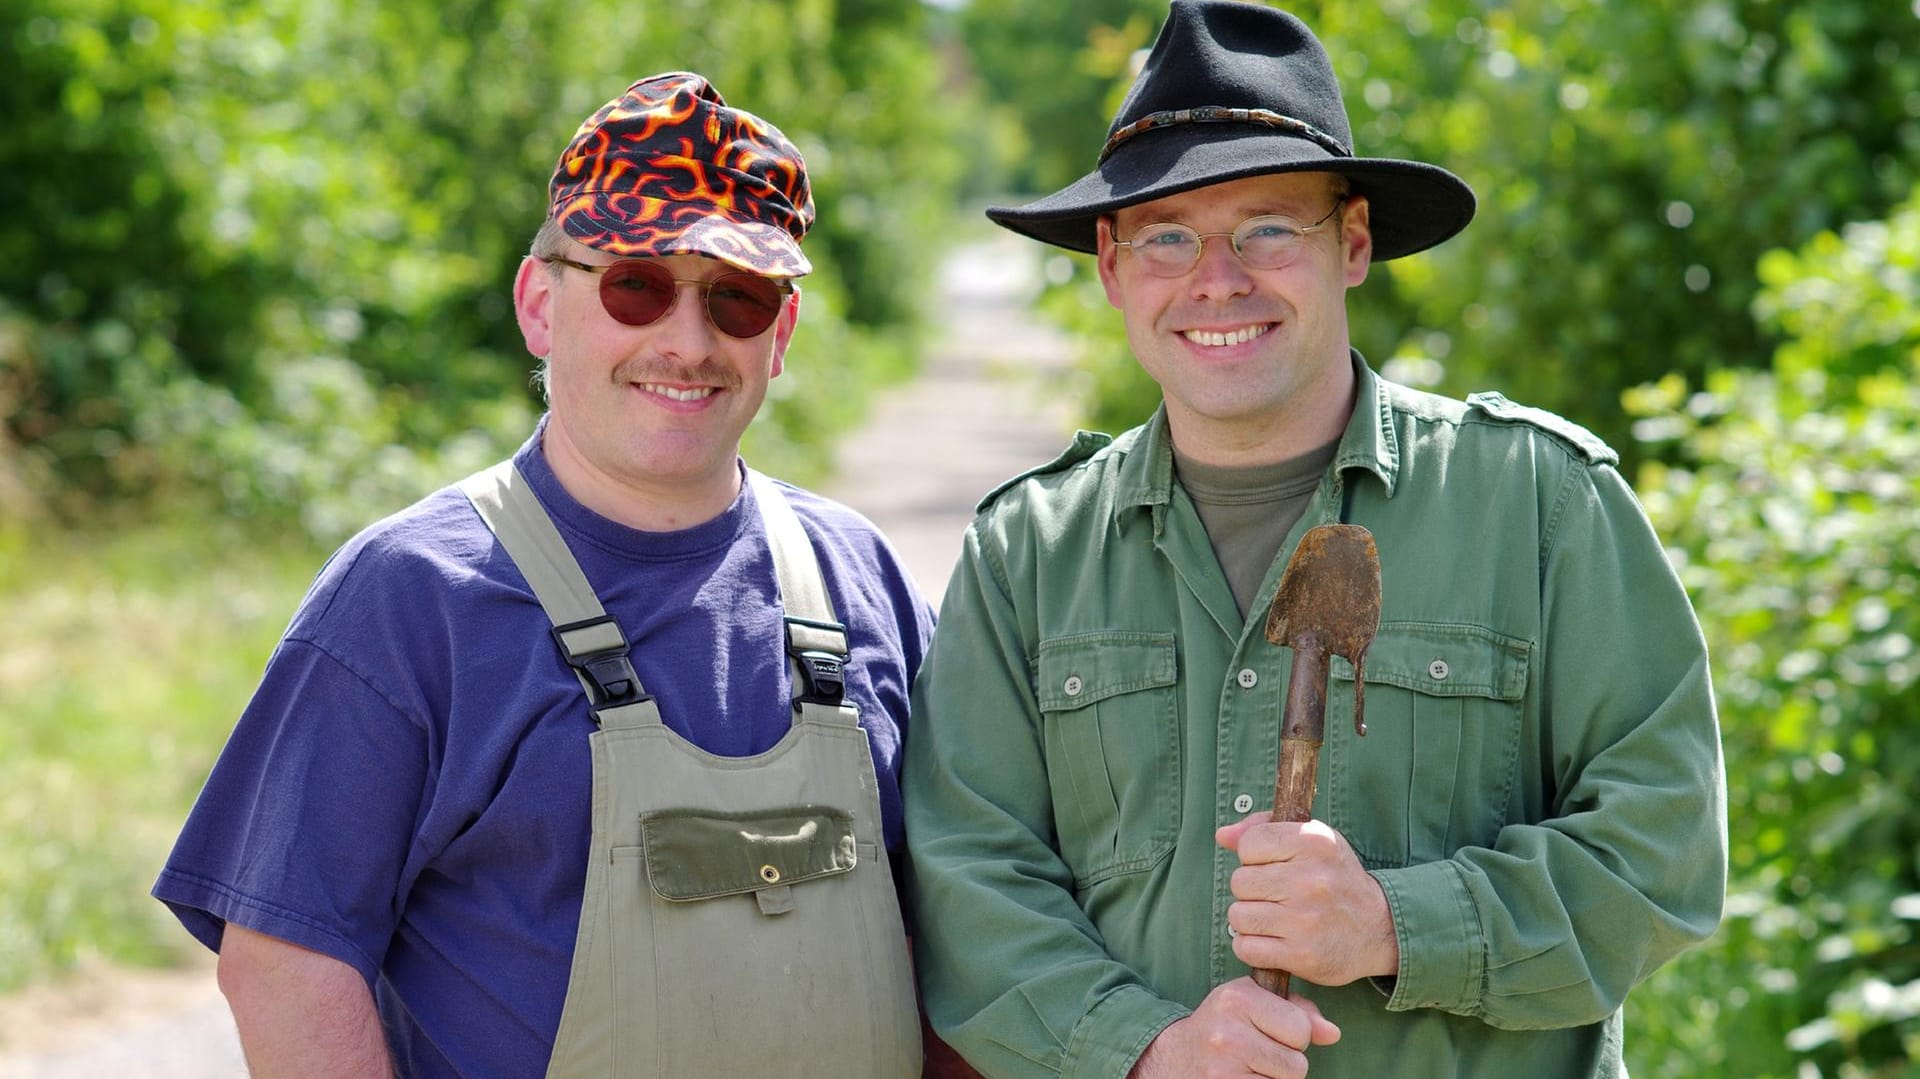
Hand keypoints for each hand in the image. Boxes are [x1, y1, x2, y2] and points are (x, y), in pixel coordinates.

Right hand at [1128, 978, 1338, 1078]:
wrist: (1175, 1056)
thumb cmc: (1225, 1025)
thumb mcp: (1254, 1003)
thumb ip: (1298, 1012)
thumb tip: (1332, 1034)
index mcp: (1238, 997)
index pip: (1301, 1028)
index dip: (1293, 1034)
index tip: (1269, 1030)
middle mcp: (1228, 1029)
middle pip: (1297, 1063)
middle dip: (1285, 1061)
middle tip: (1258, 1052)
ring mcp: (1223, 1065)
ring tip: (1250, 1066)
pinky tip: (1242, 1077)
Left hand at [1216, 813, 1398, 986]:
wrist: (1378, 928)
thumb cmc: (1335, 877)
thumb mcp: (1311, 839)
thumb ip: (1263, 828)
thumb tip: (1222, 836)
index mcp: (1313, 842)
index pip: (1249, 844)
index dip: (1254, 857)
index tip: (1274, 866)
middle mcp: (1310, 879)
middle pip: (1240, 882)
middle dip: (1251, 890)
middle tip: (1276, 895)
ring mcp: (1306, 920)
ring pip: (1238, 916)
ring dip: (1250, 919)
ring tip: (1274, 917)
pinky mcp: (1302, 955)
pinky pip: (1246, 948)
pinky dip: (1251, 946)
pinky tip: (1272, 939)